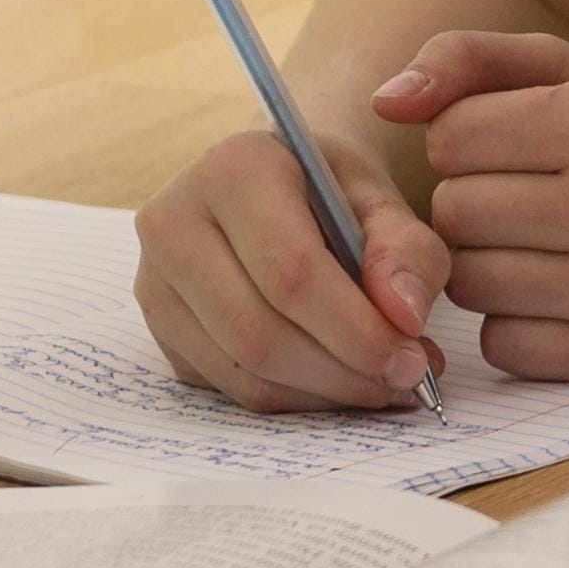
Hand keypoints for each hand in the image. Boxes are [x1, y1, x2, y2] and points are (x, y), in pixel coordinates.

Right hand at [132, 127, 454, 411]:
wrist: (279, 187)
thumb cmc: (333, 192)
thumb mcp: (381, 200)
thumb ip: (407, 251)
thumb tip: (405, 317)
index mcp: (232, 170)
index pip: (290, 272)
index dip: (356, 330)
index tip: (414, 360)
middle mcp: (174, 222)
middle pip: (259, 332)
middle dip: (343, 372)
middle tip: (407, 380)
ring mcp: (154, 280)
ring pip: (242, 369)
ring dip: (323, 393)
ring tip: (383, 384)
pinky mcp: (159, 327)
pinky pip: (229, 386)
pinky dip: (295, 397)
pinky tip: (339, 381)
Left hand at [381, 31, 568, 381]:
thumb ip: (469, 58)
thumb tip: (382, 103)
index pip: (449, 137)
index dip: (469, 139)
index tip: (519, 145)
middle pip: (452, 214)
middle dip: (474, 203)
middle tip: (532, 197)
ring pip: (468, 284)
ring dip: (487, 265)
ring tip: (544, 242)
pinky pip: (501, 346)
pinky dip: (515, 323)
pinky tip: (562, 292)